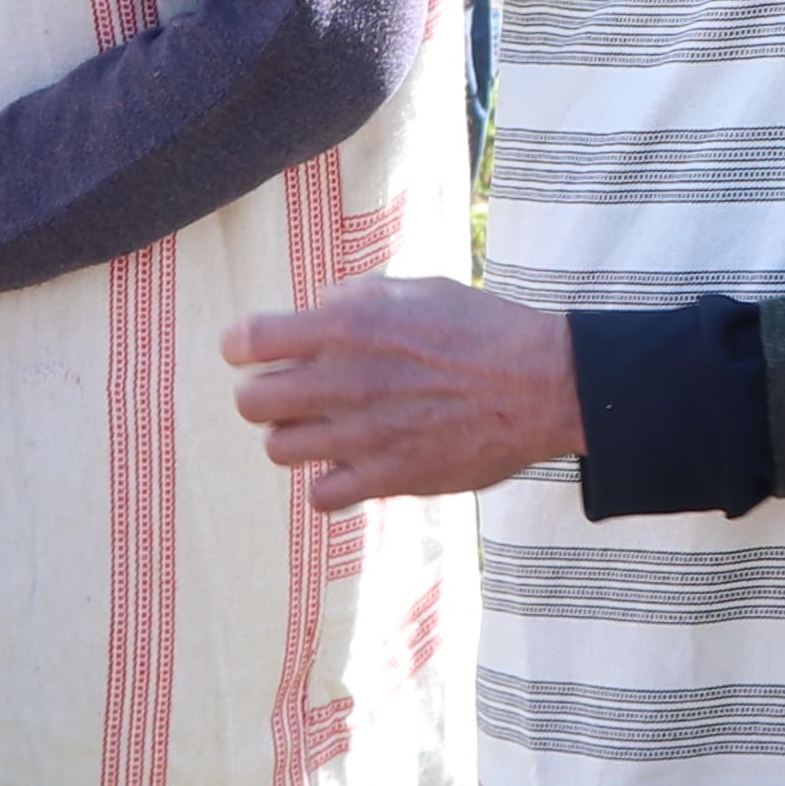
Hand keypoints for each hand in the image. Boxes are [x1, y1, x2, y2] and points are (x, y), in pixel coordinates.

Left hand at [217, 279, 580, 509]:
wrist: (542, 386)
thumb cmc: (484, 330)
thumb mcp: (417, 289)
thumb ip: (355, 298)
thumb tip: (315, 308)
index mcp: (347, 326)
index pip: (248, 340)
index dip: (242, 346)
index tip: (254, 351)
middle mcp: (345, 381)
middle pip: (251, 402)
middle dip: (264, 394)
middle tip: (293, 392)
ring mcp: (363, 435)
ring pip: (278, 450)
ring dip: (294, 437)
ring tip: (325, 427)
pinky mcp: (388, 478)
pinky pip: (320, 496)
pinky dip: (327, 482)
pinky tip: (351, 463)